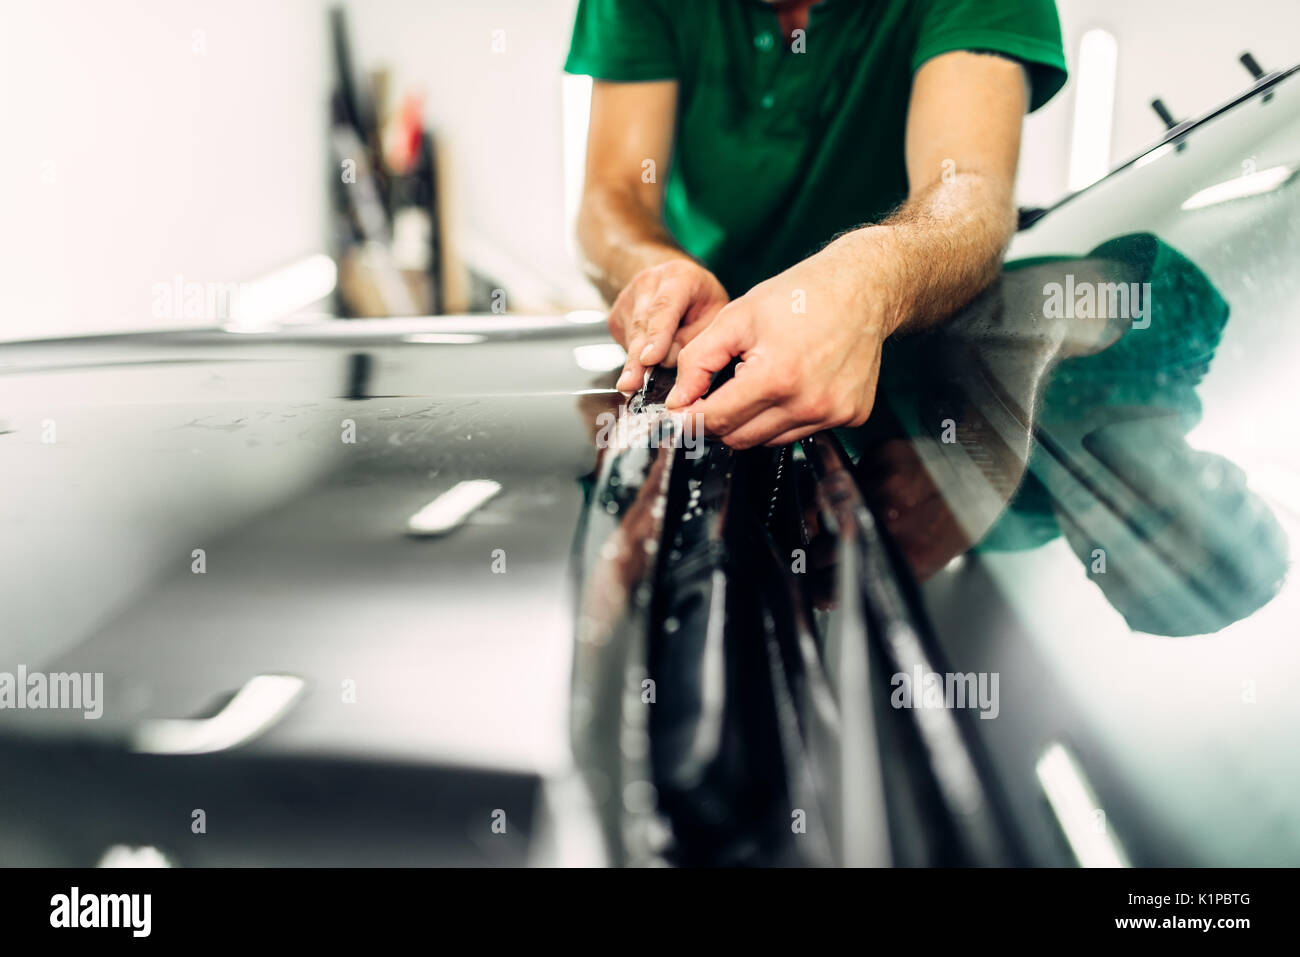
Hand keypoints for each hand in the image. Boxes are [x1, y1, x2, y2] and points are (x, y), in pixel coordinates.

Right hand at [609, 259, 728, 392]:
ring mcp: (628, 296)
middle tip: (631, 384)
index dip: (657, 336)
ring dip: (635, 362)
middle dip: (636, 358)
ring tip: (636, 383)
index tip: (650, 359)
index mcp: (679, 277)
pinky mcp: (617, 312)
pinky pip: (624, 341)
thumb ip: (695, 337)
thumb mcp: (715, 314)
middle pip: (641, 325)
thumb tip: (668, 362)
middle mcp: (649, 282)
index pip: (665, 307)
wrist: (678, 280)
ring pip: (630, 336)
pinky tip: (648, 357)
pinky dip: (635, 354)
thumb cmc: (701, 299)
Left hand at [665, 239, 893, 447]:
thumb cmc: (801, 296)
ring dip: (754, 418)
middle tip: (717, 392)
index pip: (717, 420)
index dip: (690, 417)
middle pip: (740, 438)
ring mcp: (834, 414)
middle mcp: (809, 404)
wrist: (863, 288)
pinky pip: (802, 431)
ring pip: (769, 440)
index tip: (681, 411)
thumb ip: (699, 361)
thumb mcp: (737, 317)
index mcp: (777, 377)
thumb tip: (678, 401)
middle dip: (719, 420)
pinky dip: (787, 415)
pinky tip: (793, 383)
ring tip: (761, 378)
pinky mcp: (852, 416)